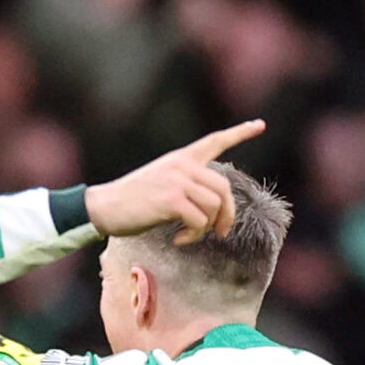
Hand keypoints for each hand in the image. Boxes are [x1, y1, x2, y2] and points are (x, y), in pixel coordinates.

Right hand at [84, 121, 265, 240]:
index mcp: (181, 158)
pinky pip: (199, 222)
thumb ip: (186, 184)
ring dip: (206, 229)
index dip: (240, 133)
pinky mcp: (171, 201)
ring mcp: (178, 181)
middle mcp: (183, 166)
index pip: (215, 141)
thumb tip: (211, 210)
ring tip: (189, 236)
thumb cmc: (131, 200)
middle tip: (221, 233)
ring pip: (214, 208)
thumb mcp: (161, 181)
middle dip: (227, 215)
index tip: (260, 125)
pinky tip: (178, 239)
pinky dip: (193, 236)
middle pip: (224, 189)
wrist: (105, 206)